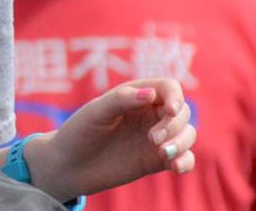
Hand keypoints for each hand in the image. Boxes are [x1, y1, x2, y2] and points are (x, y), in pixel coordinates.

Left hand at [25, 78, 196, 199]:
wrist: (68, 166)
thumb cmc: (79, 133)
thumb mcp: (95, 113)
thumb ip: (121, 100)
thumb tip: (151, 94)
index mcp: (135, 95)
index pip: (168, 88)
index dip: (175, 96)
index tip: (169, 110)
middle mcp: (149, 114)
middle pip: (182, 111)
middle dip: (174, 124)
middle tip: (153, 139)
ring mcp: (155, 138)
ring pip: (187, 134)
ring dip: (182, 142)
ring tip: (162, 153)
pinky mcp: (156, 160)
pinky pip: (183, 158)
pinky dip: (185, 161)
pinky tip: (175, 167)